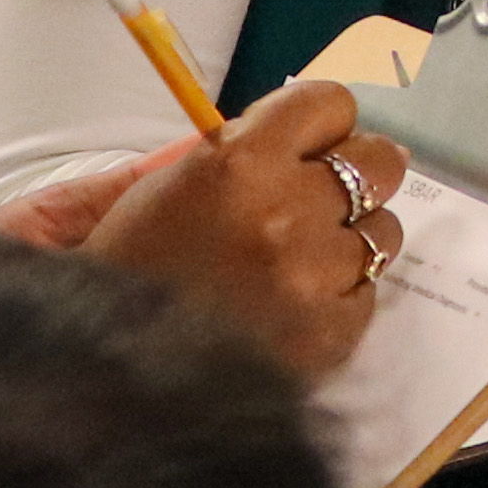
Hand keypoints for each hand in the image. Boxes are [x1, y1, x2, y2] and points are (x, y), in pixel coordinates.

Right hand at [25, 80, 399, 376]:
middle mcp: (285, 211)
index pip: (329, 104)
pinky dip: (338, 301)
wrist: (103, 384)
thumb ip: (228, 151)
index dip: (320, 124)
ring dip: (349, 242)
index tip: (307, 146)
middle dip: (353, 174)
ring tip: (300, 265)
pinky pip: (368, 295)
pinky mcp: (329, 336)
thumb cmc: (121, 277)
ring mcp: (313, 277)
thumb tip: (306, 133)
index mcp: (236, 162)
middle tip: (320, 200)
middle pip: (378, 161)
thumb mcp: (155, 192)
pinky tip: (292, 312)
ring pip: (383, 232)